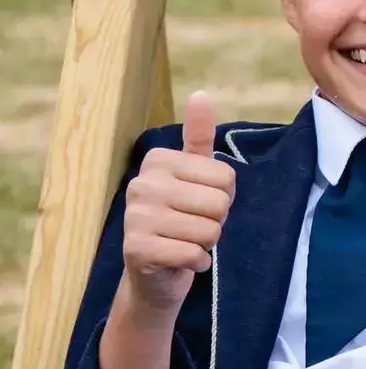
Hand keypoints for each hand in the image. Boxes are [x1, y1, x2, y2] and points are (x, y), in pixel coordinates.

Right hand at [121, 92, 233, 317]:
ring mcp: (135, 217)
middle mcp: (142, 184)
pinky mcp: (137, 250)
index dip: (224, 196)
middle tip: (193, 225)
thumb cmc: (181, 217)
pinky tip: (180, 261)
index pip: (226, 177)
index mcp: (158, 160)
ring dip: (206, 243)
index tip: (199, 202)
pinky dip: (197, 263)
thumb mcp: (193, 175)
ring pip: (209, 231)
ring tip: (185, 241)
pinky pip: (194, 254)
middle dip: (216, 221)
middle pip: (219, 203)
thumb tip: (201, 94)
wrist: (153, 274)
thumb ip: (199, 138)